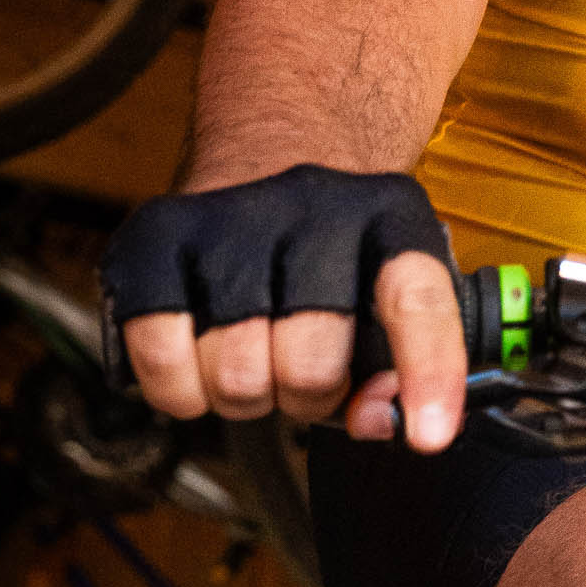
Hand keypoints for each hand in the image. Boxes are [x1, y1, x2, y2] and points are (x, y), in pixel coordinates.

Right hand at [101, 164, 466, 449]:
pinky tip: (200, 360)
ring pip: (235, 375)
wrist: (267, 149)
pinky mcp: (154, 238)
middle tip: (306, 375)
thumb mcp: (390, 294)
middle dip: (308, 399)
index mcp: (390, 215)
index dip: (428, 374)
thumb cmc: (334, 251)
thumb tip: (373, 419)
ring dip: (247, 397)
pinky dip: (183, 392)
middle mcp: (313, 206)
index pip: (416, 300)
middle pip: (309, 365)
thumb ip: (396, 368)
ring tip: (256, 357)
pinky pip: (163, 364)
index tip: (431, 436)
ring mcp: (228, 218)